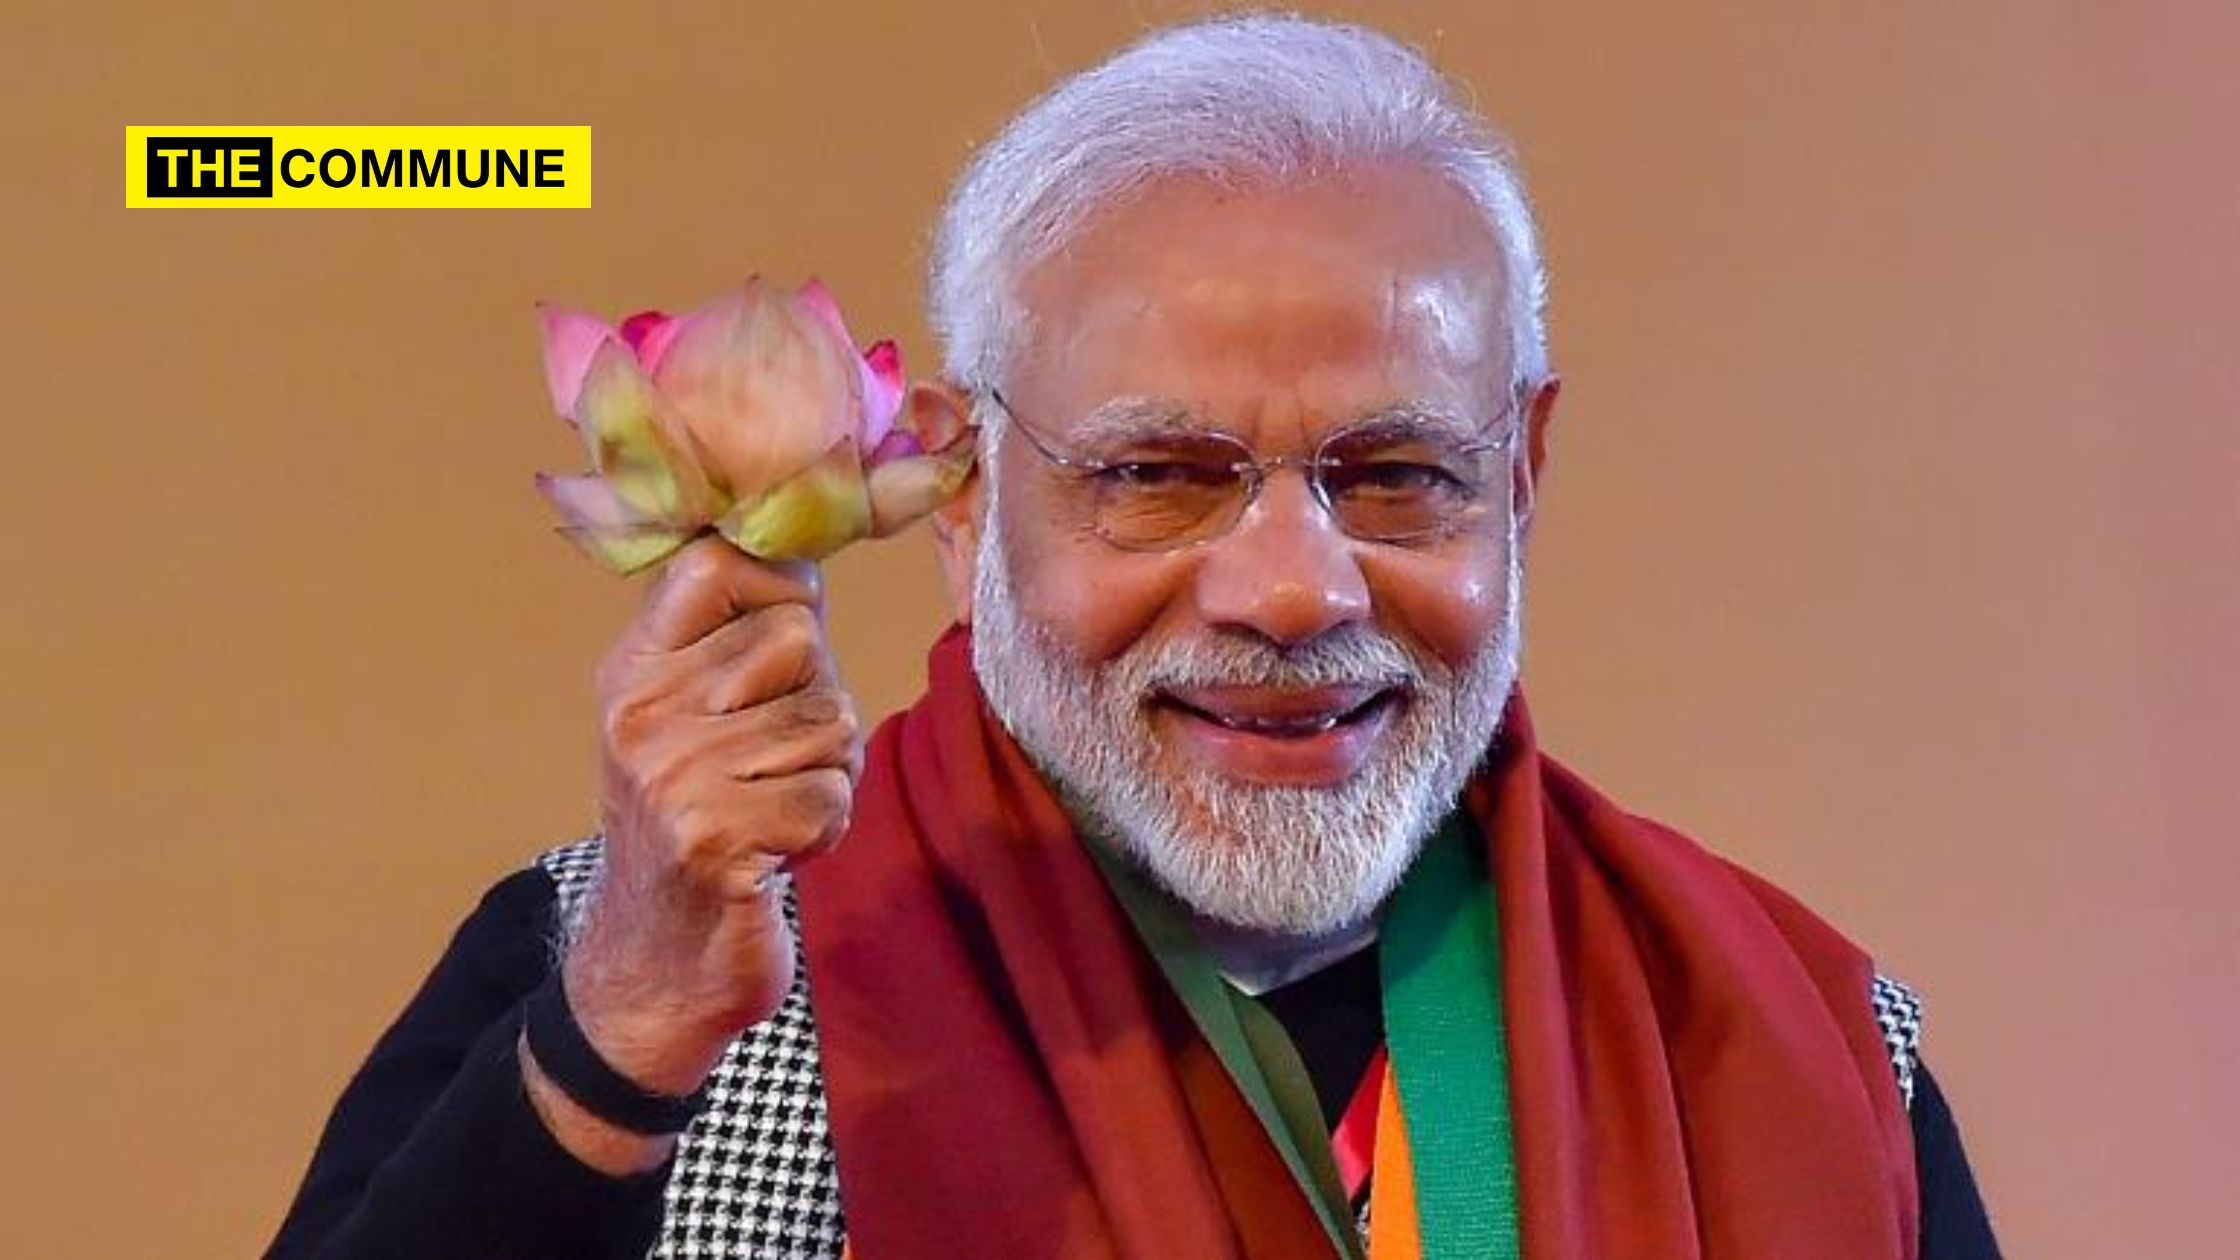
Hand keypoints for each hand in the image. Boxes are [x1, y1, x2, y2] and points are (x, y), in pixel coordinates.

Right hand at [560, 536, 862, 1099]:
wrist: (654, 970)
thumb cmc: (699, 833)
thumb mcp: (690, 723)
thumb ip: (736, 645)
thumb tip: (806, 562)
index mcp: (634, 670)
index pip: (717, 562)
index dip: (783, 589)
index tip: (784, 656)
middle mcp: (642, 712)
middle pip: (800, 640)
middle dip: (817, 704)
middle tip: (773, 766)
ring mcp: (672, 774)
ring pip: (829, 720)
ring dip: (826, 777)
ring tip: (772, 811)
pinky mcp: (712, 837)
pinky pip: (829, 795)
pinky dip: (825, 830)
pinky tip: (777, 854)